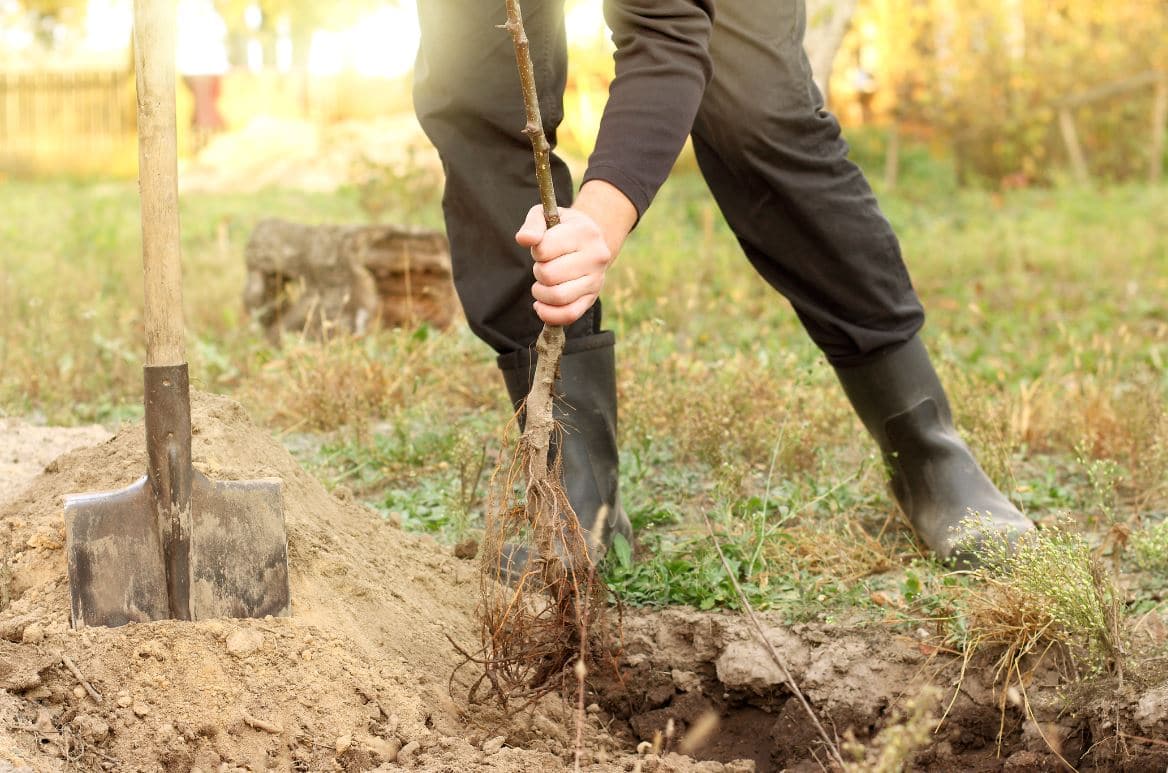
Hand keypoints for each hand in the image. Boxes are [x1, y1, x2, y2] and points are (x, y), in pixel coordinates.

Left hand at [515, 180, 637, 326]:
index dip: (536, 251)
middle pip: (549, 275)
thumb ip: (532, 224)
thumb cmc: (563, 228)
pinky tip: (541, 306)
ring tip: (541, 285)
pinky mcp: (592, 299)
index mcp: (585, 232)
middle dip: (538, 271)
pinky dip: (549, 315)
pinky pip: (569, 315)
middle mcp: (596, 256)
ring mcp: (597, 280)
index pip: (545, 249)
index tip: (542, 247)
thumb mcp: (547, 216)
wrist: (591, 242)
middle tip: (542, 266)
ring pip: (558, 297)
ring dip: (540, 293)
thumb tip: (524, 239)